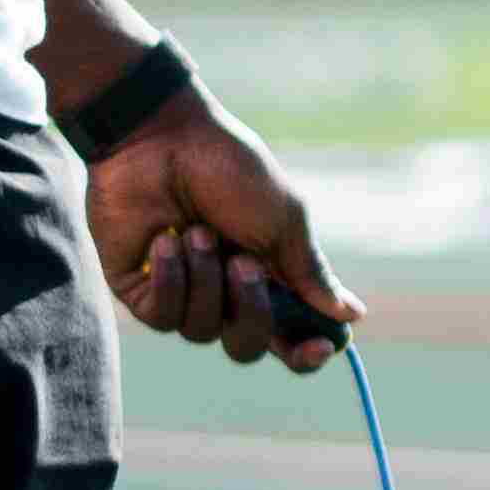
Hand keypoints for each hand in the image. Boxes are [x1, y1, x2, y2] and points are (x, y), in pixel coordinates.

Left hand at [88, 93, 358, 371]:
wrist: (159, 138)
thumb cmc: (227, 169)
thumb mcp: (282, 217)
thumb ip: (309, 271)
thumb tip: (351, 315)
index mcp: (264, 277)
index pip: (288, 338)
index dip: (305, 352)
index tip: (320, 345)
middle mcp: (222, 293)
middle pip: (246, 346)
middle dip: (250, 309)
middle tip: (243, 262)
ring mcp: (179, 292)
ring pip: (202, 332)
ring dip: (205, 280)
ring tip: (195, 230)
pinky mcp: (138, 289)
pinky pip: (162, 316)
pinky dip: (170, 279)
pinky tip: (163, 239)